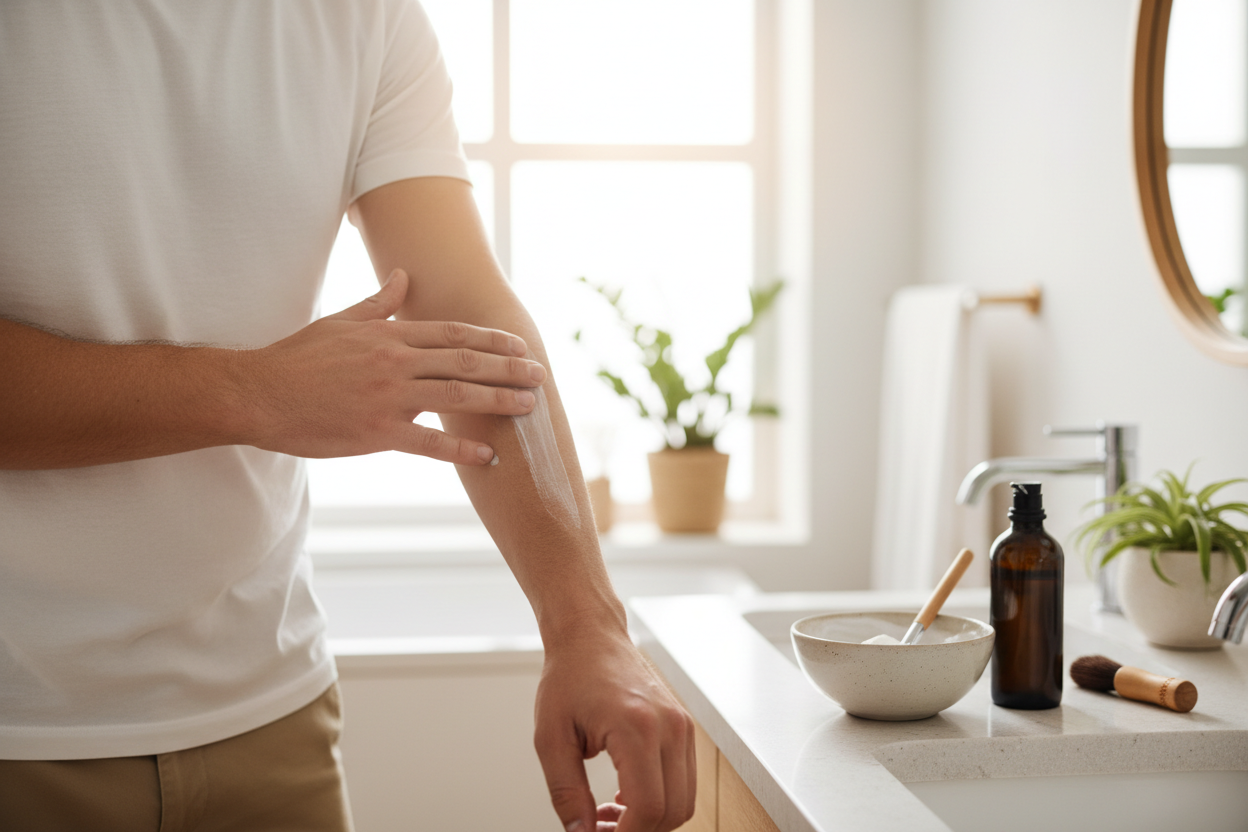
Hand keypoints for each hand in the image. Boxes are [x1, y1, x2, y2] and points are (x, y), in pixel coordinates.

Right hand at [240, 269, 543, 463]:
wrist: (257, 394)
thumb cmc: (297, 358)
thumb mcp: (340, 322)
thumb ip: (378, 304)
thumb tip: (403, 275)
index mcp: (389, 335)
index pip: (453, 333)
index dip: (492, 339)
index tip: (520, 346)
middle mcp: (395, 362)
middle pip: (466, 360)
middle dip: (509, 368)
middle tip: (541, 375)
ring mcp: (387, 398)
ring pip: (456, 395)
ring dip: (498, 400)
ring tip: (530, 406)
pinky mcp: (375, 434)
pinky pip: (428, 443)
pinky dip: (461, 449)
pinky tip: (488, 455)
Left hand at [535, 625, 695, 831]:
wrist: (590, 637)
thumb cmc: (569, 677)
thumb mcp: (551, 739)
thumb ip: (566, 794)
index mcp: (636, 726)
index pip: (648, 807)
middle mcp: (669, 725)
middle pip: (672, 811)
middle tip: (598, 831)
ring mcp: (682, 725)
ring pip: (684, 802)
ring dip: (650, 821)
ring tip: (608, 813)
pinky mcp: (683, 727)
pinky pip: (684, 781)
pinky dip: (659, 800)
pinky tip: (624, 795)